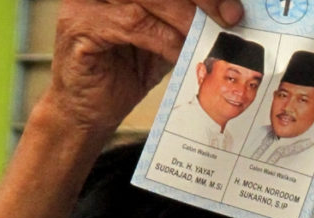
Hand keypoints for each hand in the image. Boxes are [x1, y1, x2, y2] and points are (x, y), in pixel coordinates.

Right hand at [45, 0, 243, 132]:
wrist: (89, 112)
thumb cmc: (123, 73)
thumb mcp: (163, 40)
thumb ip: (186, 22)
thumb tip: (229, 13)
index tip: (233, 8)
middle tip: (229, 19)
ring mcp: (85, 2)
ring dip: (184, 18)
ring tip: (206, 39)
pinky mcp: (80, 26)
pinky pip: (132, 24)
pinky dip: (163, 39)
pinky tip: (180, 53)